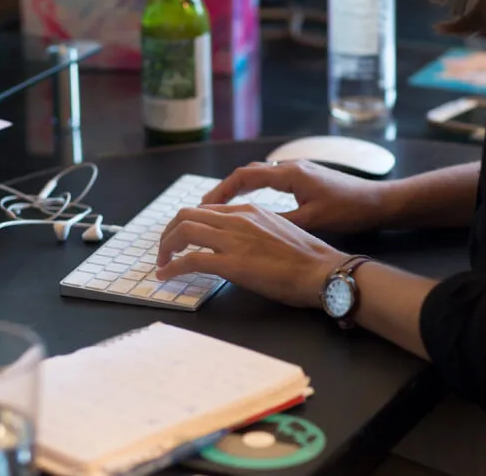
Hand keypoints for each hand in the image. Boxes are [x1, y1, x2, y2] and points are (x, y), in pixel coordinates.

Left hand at [156, 204, 346, 308]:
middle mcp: (238, 219)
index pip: (206, 209)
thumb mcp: (279, 231)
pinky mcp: (231, 264)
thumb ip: (254, 231)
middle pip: (187, 214)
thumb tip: (239, 244)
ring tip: (162, 262)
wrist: (324, 270)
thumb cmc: (309, 258)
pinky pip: (190, 261)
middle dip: (169, 232)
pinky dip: (172, 267)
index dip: (188, 223)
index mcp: (250, 210)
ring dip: (165, 247)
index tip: (182, 239)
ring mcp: (233, 240)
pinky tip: (166, 276)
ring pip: (183, 231)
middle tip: (165, 249)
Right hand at [202, 160, 393, 233]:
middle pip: (247, 172)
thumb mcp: (312, 220)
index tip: (204, 205)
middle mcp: (290, 167)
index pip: (244, 176)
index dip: (221, 190)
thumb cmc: (349, 209)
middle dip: (224, 189)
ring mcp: (298, 170)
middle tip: (205, 207)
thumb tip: (248, 228)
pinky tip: (251, 203)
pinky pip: (271, 179)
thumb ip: (279, 221)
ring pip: (259, 174)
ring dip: (238, 188)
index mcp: (289, 174)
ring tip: (221, 205)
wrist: (378, 201)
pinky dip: (254, 189)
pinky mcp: (305, 177)